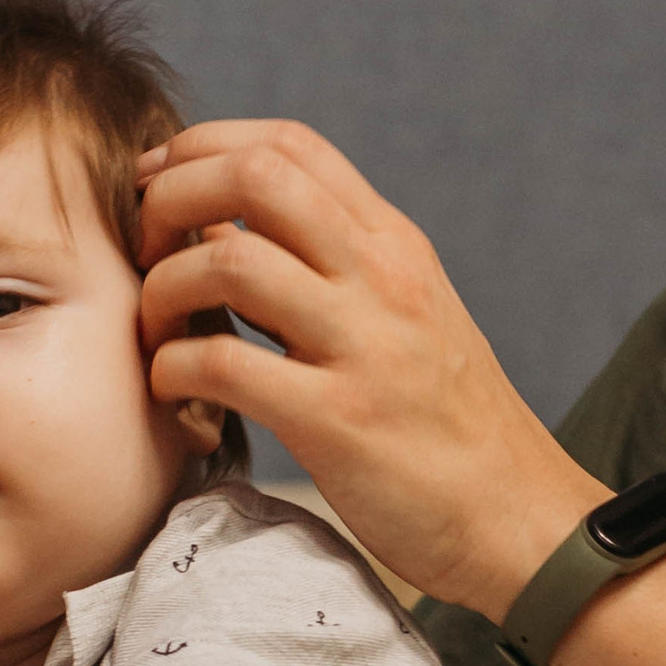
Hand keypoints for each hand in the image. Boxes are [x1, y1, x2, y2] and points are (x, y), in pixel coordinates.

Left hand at [135, 119, 594, 616]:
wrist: (521, 521)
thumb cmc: (452, 427)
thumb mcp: (410, 316)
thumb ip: (336, 266)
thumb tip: (224, 228)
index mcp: (397, 245)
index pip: (288, 144)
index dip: (204, 148)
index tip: (160, 189)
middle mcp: (382, 278)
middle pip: (251, 175)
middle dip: (170, 199)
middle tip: (144, 251)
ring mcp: (363, 346)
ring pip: (226, 262)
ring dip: (162, 289)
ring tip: (158, 329)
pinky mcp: (338, 421)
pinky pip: (221, 364)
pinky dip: (171, 368)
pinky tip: (172, 390)